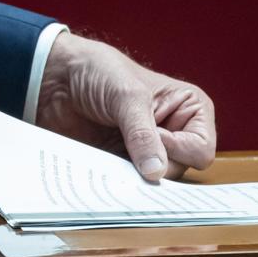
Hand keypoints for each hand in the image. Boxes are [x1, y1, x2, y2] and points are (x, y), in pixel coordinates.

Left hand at [34, 31, 216, 181]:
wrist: (57, 77)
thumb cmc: (99, 71)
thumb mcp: (127, 96)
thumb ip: (143, 134)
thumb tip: (155, 172)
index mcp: (190, 110)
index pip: (200, 150)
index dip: (178, 148)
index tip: (154, 135)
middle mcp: (175, 133)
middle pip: (180, 171)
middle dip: (155, 166)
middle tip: (128, 149)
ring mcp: (149, 151)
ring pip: (155, 182)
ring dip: (135, 176)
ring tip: (114, 159)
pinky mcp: (124, 163)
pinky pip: (129, 185)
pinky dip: (119, 182)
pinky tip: (106, 172)